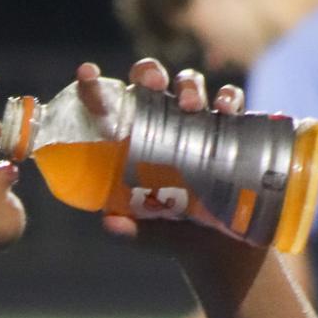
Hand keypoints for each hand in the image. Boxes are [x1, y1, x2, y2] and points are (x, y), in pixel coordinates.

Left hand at [75, 58, 244, 243]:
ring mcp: (197, 121)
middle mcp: (164, 121)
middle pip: (153, 81)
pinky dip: (230, 99)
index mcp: (135, 136)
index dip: (95, 86)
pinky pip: (231, 103)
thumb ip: (132, 226)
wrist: (222, 244)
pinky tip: (226, 110)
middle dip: (151, 74)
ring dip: (190, 86)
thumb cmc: (176, 227)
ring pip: (191, 84)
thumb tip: (111, 223)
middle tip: (154, 86)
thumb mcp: (151, 230)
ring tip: (192, 106)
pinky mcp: (230, 129)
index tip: (86, 73)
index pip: (112, 105)